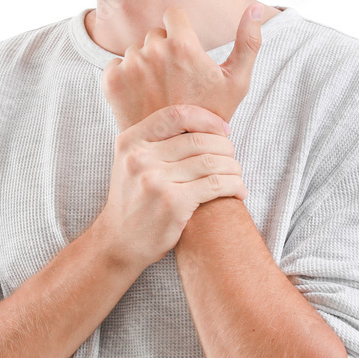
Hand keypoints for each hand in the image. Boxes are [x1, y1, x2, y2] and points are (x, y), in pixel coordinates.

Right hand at [94, 104, 246, 269]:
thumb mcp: (132, 163)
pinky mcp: (172, 203)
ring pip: (211, 162)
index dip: (206, 119)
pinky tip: (238, 191)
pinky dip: (234, 186)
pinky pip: (215, 185)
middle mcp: (140, 158)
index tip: (223, 130)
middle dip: (225, 147)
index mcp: (130, 142)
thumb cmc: (134, 200)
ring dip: (233, 167)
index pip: (176, 115)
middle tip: (232, 157)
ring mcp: (155, 181)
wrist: (119, 242)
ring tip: (237, 175)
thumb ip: (157, 142)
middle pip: (198, 140)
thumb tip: (204, 123)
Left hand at [101, 4, 263, 132]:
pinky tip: (142, 97)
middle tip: (175, 80)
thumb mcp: (237, 81)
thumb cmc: (212, 116)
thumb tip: (256, 6)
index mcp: (182, 44)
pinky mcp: (112, 81)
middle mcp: (152, 50)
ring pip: (136, 50)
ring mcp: (130, 66)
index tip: (186, 54)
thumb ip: (249, 42)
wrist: (178, 152)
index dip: (181, 32)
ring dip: (145, 64)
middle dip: (164, 50)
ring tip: (159, 91)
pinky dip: (126, 77)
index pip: (174, 14)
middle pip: (155, 34)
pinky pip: (116, 64)